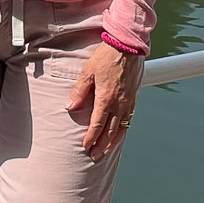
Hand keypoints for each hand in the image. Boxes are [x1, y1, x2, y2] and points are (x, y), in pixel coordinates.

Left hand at [67, 41, 144, 159]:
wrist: (128, 46)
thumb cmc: (106, 57)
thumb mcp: (88, 72)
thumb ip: (79, 91)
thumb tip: (69, 107)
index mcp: (106, 98)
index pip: (97, 124)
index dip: (90, 137)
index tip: (85, 146)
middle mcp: (119, 104)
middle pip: (109, 131)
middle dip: (101, 145)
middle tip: (94, 156)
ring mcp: (128, 102)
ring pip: (121, 128)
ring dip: (112, 141)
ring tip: (105, 150)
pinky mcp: (134, 97)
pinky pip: (129, 119)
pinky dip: (123, 130)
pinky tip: (119, 133)